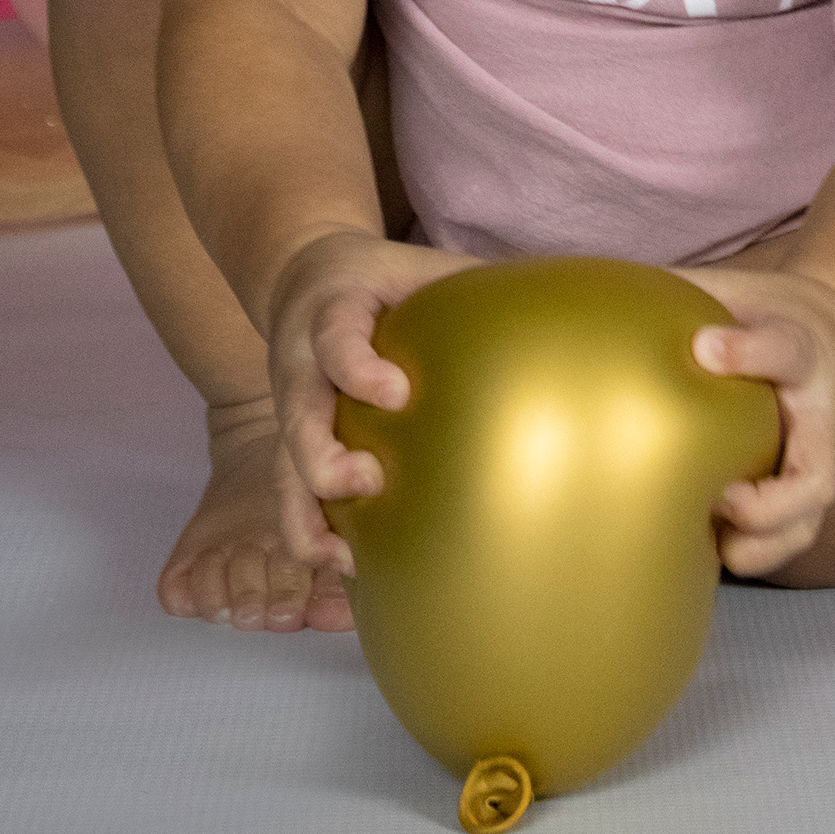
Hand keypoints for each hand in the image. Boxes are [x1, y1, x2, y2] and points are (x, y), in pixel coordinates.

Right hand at [265, 230, 482, 571]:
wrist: (308, 279)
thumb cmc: (382, 280)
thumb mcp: (416, 267)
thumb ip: (465, 282)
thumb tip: (550, 296)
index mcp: (331, 315)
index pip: (335, 340)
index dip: (359, 369)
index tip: (398, 393)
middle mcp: (299, 368)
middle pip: (297, 418)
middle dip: (324, 459)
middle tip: (370, 480)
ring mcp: (291, 412)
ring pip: (284, 471)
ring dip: (310, 516)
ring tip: (350, 554)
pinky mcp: (290, 445)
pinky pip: (288, 497)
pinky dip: (310, 535)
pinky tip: (348, 566)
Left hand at [672, 264, 834, 578]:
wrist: (828, 337)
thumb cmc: (762, 312)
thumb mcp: (735, 287)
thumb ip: (684, 291)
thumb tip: (600, 291)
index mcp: (802, 351)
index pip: (786, 350)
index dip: (750, 352)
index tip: (705, 347)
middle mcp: (819, 415)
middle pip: (817, 474)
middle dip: (771, 501)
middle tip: (719, 495)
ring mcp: (816, 460)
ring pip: (806, 522)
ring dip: (763, 543)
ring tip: (716, 544)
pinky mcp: (803, 493)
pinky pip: (789, 538)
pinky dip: (754, 553)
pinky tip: (703, 550)